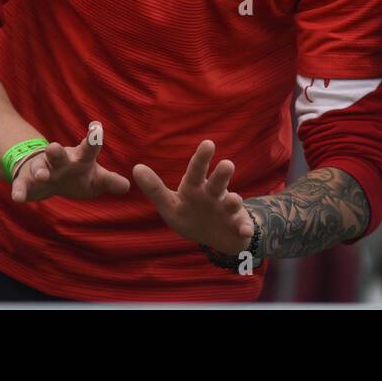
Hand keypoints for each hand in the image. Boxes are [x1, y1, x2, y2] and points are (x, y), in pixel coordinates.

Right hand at [10, 121, 130, 201]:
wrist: (47, 179)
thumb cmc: (77, 177)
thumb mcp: (95, 180)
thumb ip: (109, 182)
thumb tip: (127, 186)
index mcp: (80, 158)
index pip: (88, 148)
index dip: (93, 139)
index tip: (96, 127)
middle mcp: (60, 160)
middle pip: (59, 154)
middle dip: (56, 152)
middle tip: (54, 147)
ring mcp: (42, 169)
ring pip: (39, 168)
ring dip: (39, 171)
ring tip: (41, 176)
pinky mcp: (26, 182)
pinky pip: (22, 185)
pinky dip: (19, 191)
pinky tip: (18, 198)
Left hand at [133, 140, 253, 256]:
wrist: (218, 236)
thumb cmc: (191, 214)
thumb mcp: (171, 205)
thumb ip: (155, 189)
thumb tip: (136, 167)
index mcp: (196, 188)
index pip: (197, 171)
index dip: (201, 159)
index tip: (208, 143)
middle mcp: (214, 195)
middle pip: (218, 182)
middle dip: (222, 174)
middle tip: (227, 164)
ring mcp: (227, 210)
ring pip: (232, 203)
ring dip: (234, 201)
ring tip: (233, 200)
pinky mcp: (238, 227)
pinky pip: (243, 227)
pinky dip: (245, 229)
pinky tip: (245, 231)